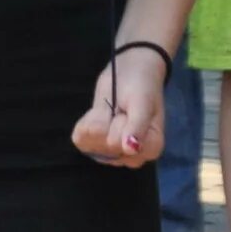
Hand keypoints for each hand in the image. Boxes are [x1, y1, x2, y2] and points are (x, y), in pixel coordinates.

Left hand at [73, 50, 167, 167]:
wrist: (128, 75)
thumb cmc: (140, 88)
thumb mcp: (141, 103)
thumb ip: (138, 127)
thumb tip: (131, 150)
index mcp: (151, 148)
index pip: (121, 146)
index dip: (121, 124)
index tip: (130, 112)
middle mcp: (132, 156)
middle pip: (106, 144)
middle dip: (110, 120)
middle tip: (122, 109)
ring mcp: (112, 152)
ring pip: (91, 141)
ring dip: (99, 119)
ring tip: (113, 110)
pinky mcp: (94, 145)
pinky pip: (80, 139)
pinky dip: (86, 121)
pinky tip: (100, 114)